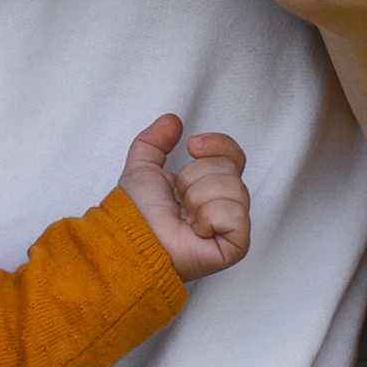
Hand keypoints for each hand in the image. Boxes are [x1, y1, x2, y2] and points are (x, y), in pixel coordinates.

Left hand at [119, 115, 249, 281]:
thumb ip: (154, 140)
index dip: (217, 145)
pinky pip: (235, 214)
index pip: (233, 155)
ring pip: (233, 188)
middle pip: (231, 169)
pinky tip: (197, 231)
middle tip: (179, 199)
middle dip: (195, 178)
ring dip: (198, 198)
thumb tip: (172, 120)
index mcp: (208, 188)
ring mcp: (231, 227)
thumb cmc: (135, 214)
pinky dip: (210, 217)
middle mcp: (223, 206)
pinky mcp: (236, 245)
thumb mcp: (142, 167)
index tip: (192, 146)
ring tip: (185, 217)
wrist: (131, 238)